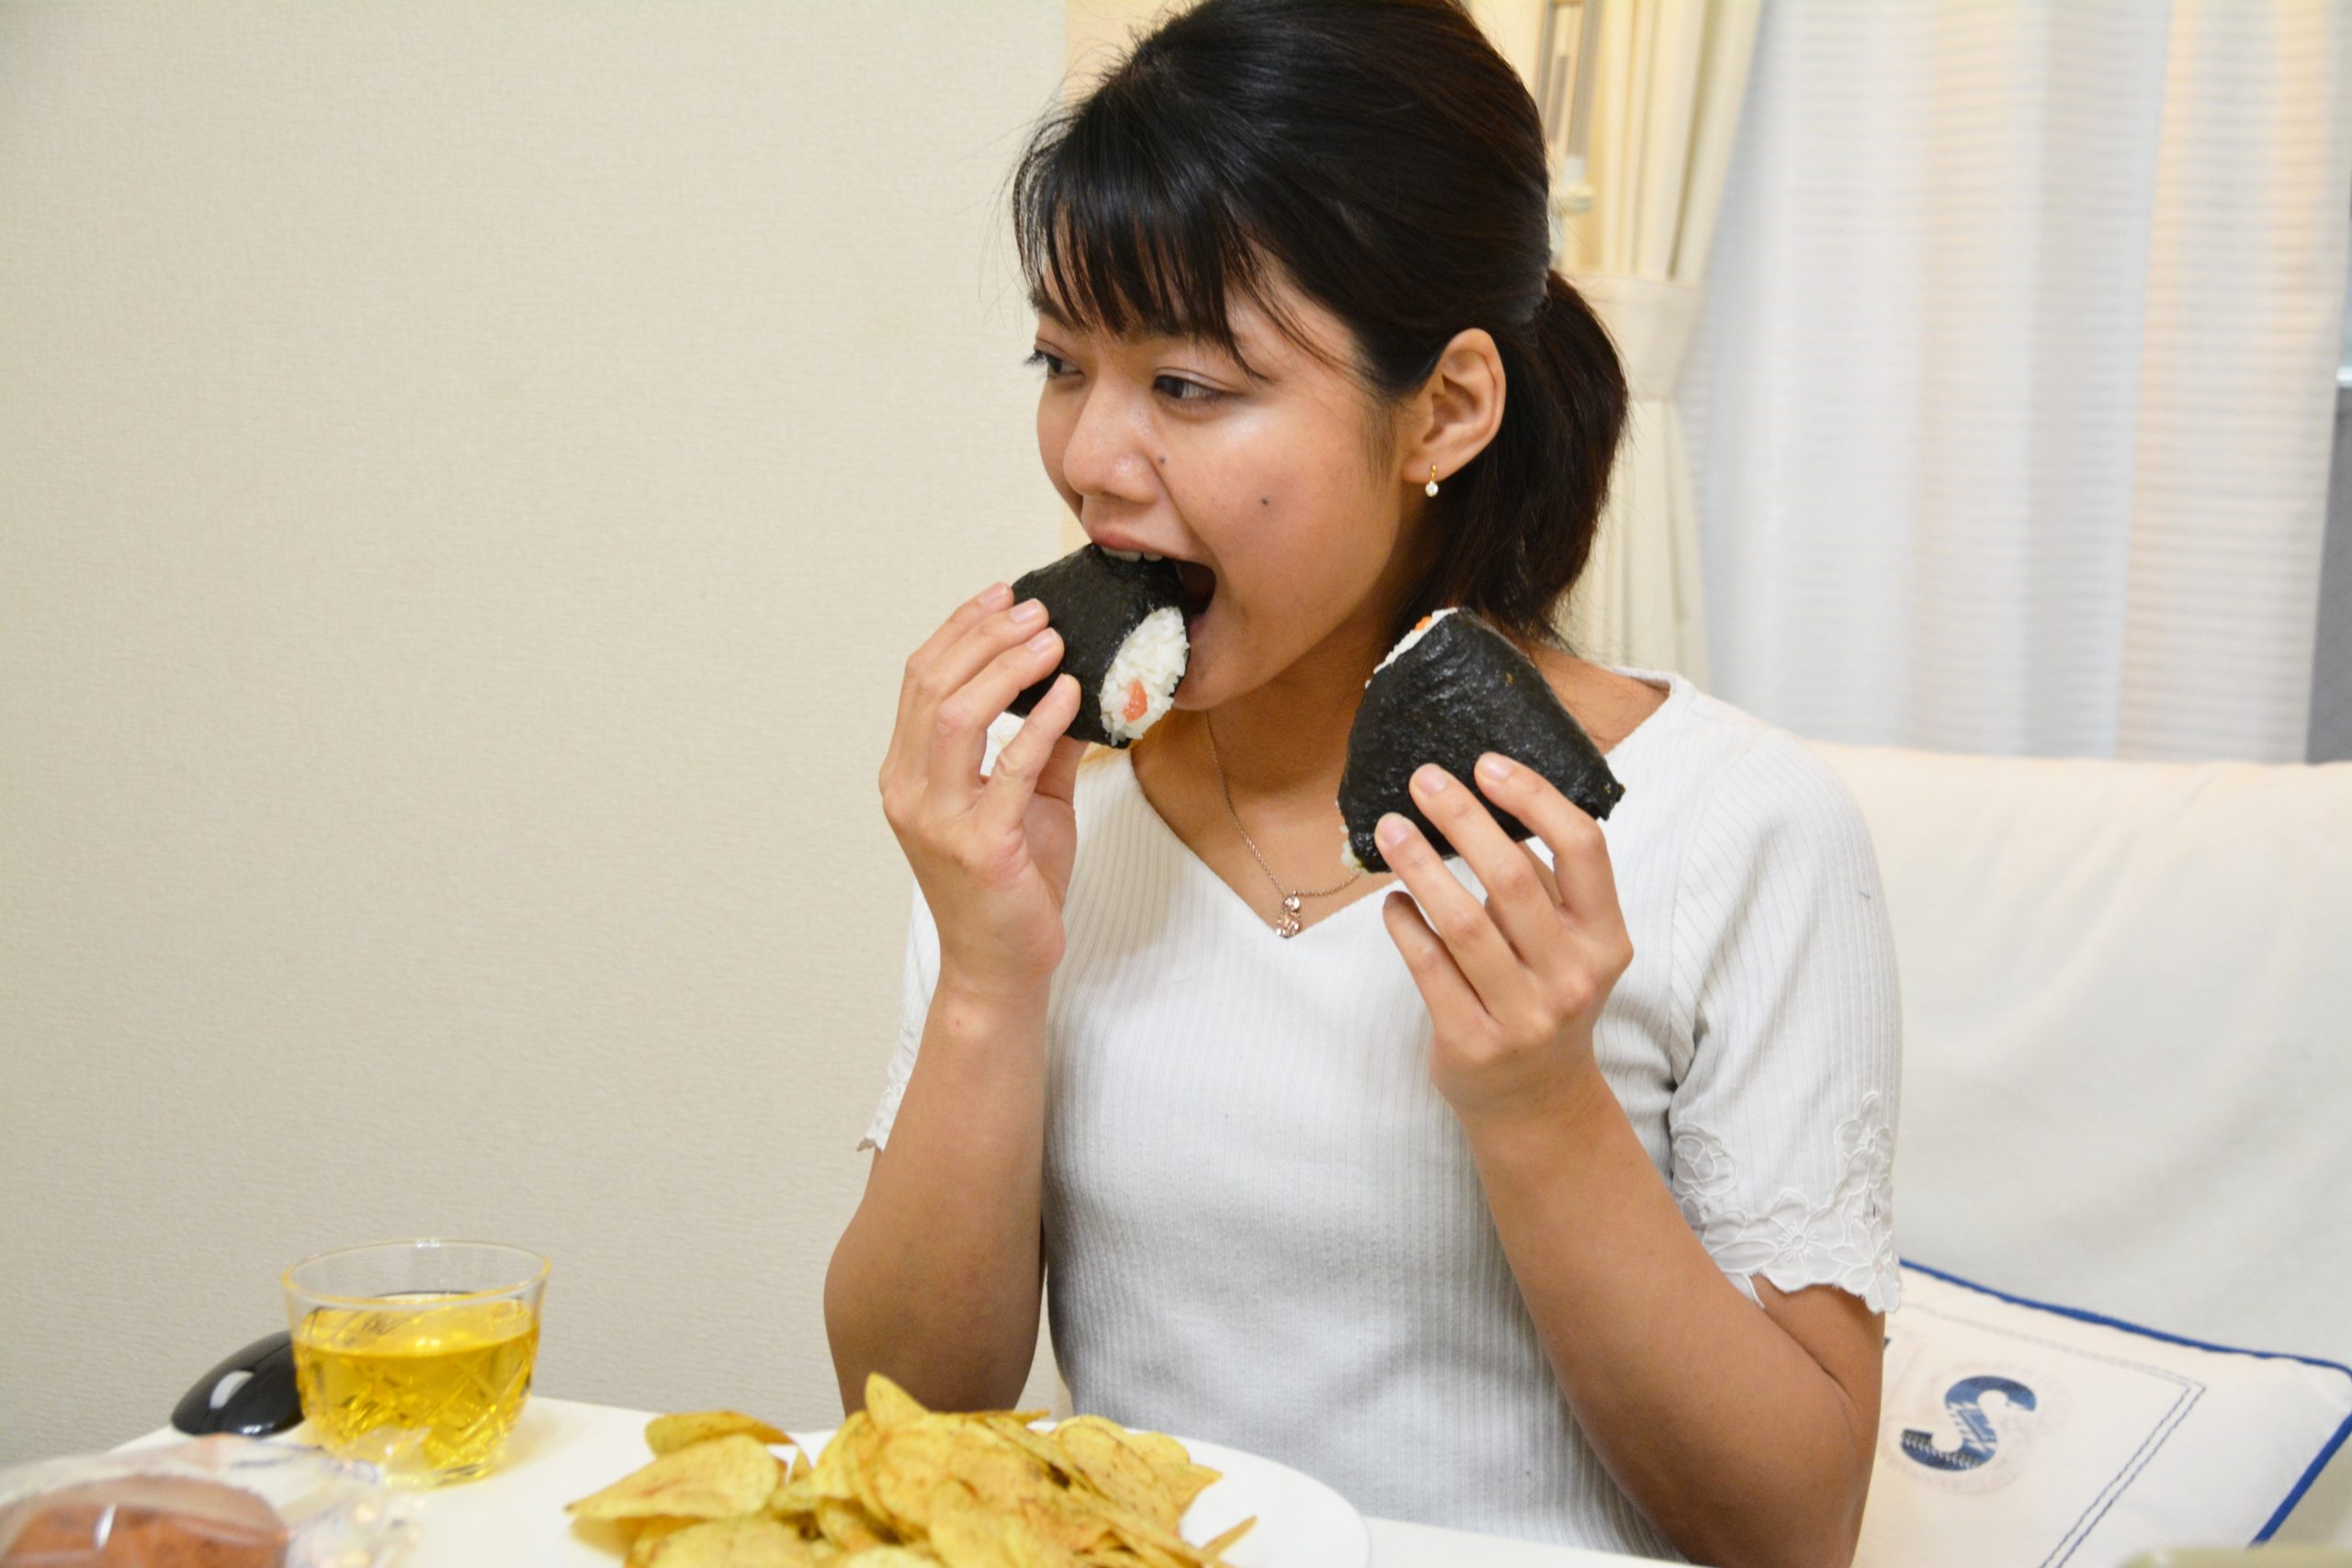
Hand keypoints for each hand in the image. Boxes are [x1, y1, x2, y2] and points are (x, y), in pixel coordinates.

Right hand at [878, 581, 1089, 1003]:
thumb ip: (1040, 748)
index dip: (959, 630)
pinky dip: (1041, 722)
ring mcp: (937, 820)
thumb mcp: (1025, 804)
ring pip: (956, 716)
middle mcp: (908, 791)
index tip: (1003, 595)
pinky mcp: (979, 847)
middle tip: (1036, 610)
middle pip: (932, 686)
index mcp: (907, 774)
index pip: (920, 681)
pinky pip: (1009, 767)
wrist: (1003, 967)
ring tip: (1051, 639)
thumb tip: (1076, 687)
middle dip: (985, 636)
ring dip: (1006, 667)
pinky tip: (1070, 694)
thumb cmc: (1011, 887)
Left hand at [1377, 753, 1634, 1129]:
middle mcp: (1571, 975)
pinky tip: (1391, 900)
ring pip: (1462, 921)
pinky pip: (1428, 966)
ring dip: (1419, 864)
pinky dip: (1403, 924)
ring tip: (1389, 829)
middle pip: (1512, 877)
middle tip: (1423, 781)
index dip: (1534, 797)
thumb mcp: (1573, 947)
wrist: (1538, 1102)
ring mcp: (1523, 1014)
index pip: (1583, 848)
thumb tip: (1485, 802)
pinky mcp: (1472, 1041)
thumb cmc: (1547, 999)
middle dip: (1461, 818)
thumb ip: (1546, 886)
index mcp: (1605, 939)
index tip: (1486, 764)